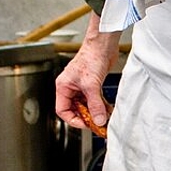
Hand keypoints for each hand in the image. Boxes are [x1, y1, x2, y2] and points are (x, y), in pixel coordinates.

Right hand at [55, 12, 120, 130]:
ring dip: (95, 112)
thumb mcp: (91, 85)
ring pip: (86, 105)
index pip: (62, 110)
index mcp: (63, 87)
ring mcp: (82, 86)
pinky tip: (108, 109)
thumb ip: (95, 104)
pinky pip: (95, 99)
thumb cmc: (91, 57)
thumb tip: (98, 120)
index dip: (73, 120)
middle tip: (97, 123)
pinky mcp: (93, 84)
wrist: (103, 45)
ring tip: (104, 118)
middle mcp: (71, 87)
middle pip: (75, 109)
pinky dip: (101, 105)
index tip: (86, 124)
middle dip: (86, 117)